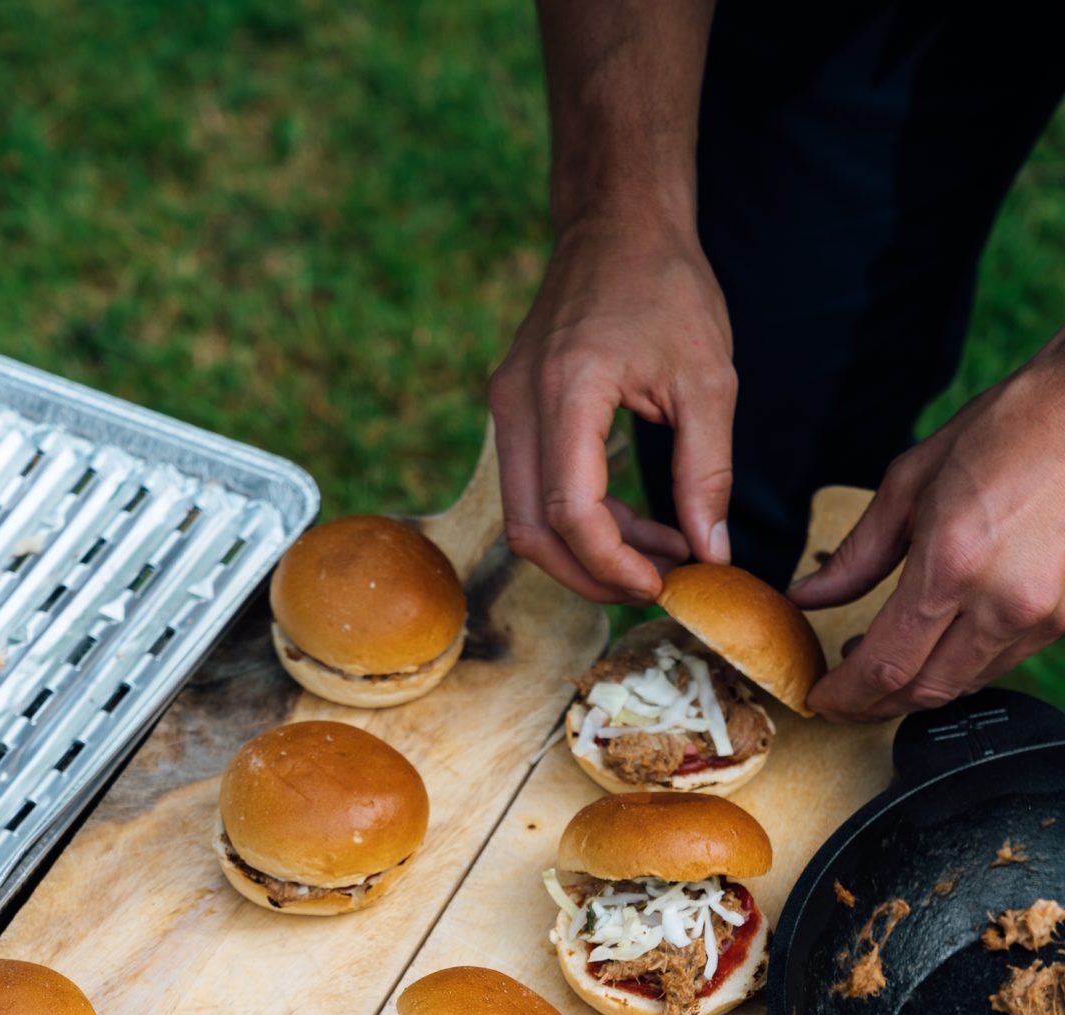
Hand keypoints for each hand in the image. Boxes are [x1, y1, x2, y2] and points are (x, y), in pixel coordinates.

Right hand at [489, 215, 735, 602]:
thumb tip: (712, 554)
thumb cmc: (667, 286)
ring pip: (527, 518)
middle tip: (656, 588)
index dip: (612, 565)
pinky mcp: (513, 411)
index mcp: (567, 390)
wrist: (618, 222)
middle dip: (591, 575)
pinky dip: (583, 520)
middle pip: (531, 530)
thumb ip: (708, 473)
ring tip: (663, 555)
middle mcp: (519, 403)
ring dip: (589, 552)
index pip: (570, 511)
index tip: (662, 585)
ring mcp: (506, 407)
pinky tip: (641, 525)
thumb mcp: (708, 381)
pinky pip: (536, 488)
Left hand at [791, 336, 1064, 720]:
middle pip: (925, 691)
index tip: (820, 699)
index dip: (844, 696)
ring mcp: (1044, 615)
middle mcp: (1003, 603)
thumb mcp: (911, 484)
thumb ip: (857, 555)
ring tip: (884, 666)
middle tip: (844, 695)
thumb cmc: (1006, 432)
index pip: (885, 666)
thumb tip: (809, 596)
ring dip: (919, 687)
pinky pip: (1002, 662)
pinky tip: (938, 644)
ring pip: (965, 685)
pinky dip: (961, 665)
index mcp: (953, 565)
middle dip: (875, 704)